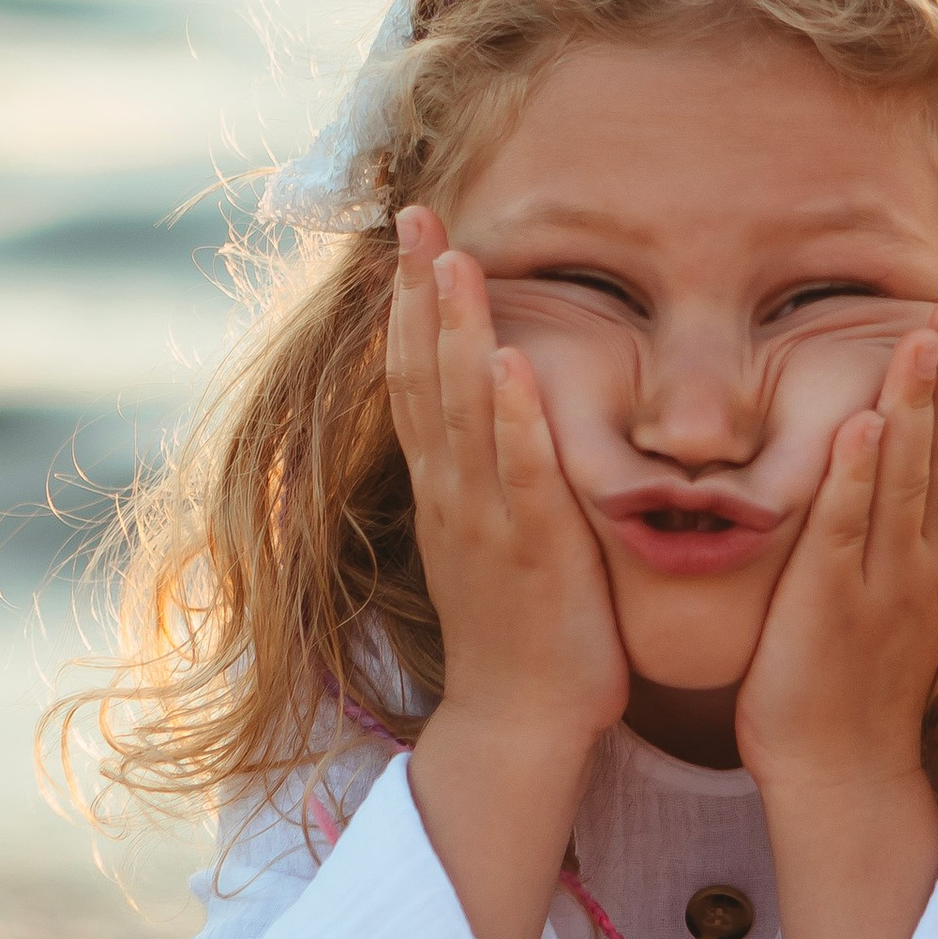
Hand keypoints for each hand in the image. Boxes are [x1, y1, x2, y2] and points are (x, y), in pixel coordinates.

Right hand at [389, 207, 629, 938]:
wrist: (525, 724)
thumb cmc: (526, 628)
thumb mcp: (496, 534)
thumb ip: (490, 472)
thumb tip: (494, 407)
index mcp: (445, 486)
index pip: (415, 375)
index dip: (408, 302)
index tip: (409, 234)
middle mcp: (451, 494)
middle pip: (422, 374)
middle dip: (417, 291)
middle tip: (412, 214)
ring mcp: (483, 521)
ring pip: (459, 410)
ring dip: (453, 331)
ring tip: (452, 259)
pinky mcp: (529, 552)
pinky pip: (517, 474)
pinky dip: (510, 416)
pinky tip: (508, 362)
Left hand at [735, 298, 937, 938]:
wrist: (839, 775)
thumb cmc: (857, 690)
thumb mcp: (901, 606)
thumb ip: (912, 548)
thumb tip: (922, 499)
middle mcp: (926, 563)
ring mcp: (883, 580)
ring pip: (908, 474)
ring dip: (918, 400)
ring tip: (924, 333)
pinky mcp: (833, 601)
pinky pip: (848, 524)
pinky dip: (859, 471)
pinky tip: (864, 420)